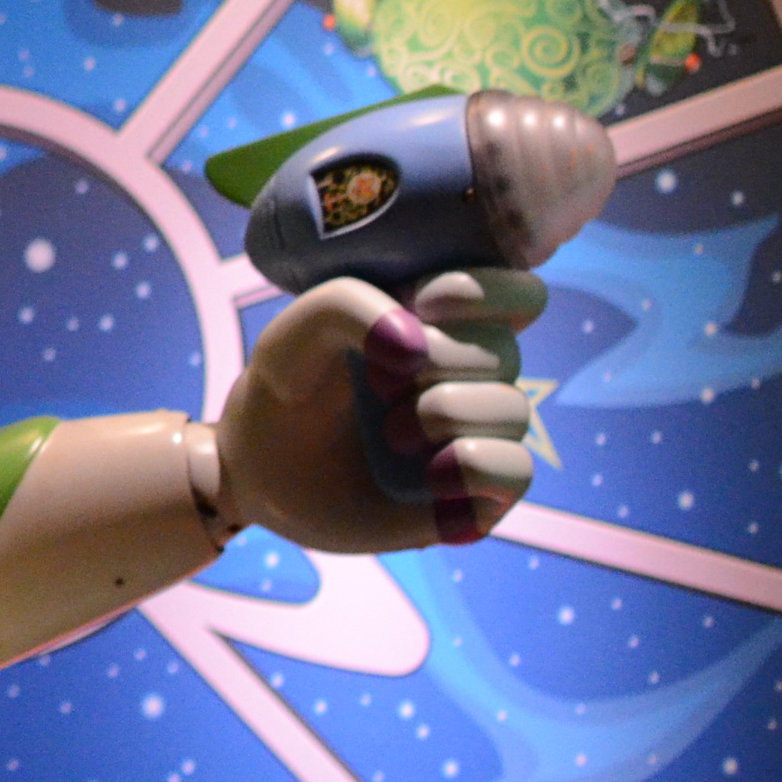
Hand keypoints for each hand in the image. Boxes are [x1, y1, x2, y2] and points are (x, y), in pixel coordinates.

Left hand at [212, 267, 545, 553]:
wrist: (262, 472)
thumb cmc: (288, 390)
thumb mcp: (297, 332)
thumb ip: (348, 307)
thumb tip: (415, 348)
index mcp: (443, 324)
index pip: (519, 291)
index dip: (481, 293)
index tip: (422, 305)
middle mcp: (471, 376)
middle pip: (506, 350)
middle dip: (438, 361)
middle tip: (377, 381)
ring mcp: (478, 433)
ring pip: (514, 409)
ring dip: (443, 414)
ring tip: (391, 434)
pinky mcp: (479, 489)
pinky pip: (516, 470)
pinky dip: (471, 466)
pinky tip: (428, 478)